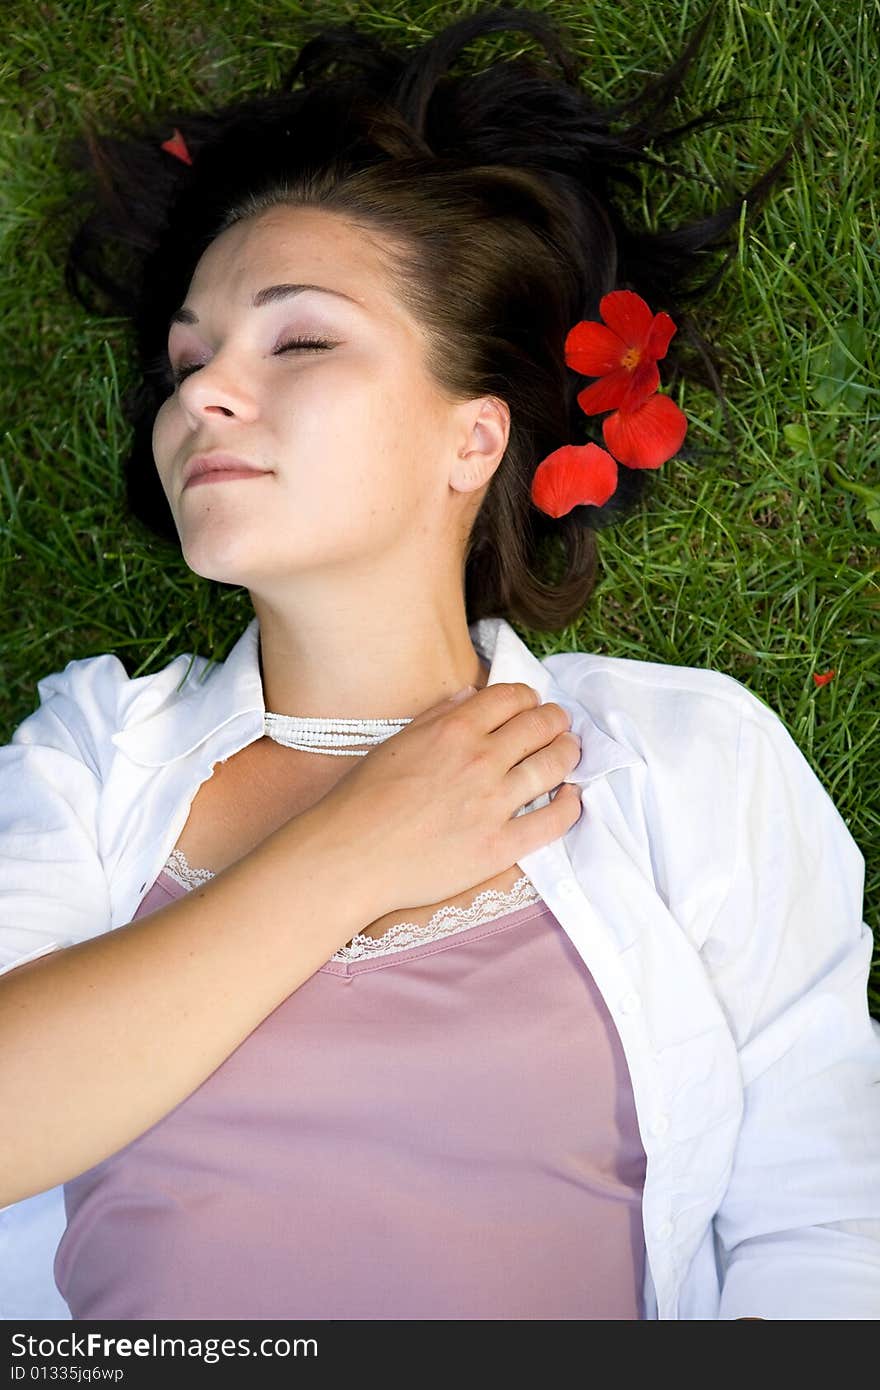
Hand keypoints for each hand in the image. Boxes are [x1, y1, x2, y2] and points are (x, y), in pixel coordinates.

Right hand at [312, 681, 582, 915]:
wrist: (349, 858)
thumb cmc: (361, 801)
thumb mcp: (395, 743)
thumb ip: (436, 717)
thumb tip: (469, 697)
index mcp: (453, 729)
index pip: (511, 697)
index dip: (527, 697)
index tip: (531, 704)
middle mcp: (480, 760)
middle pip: (539, 726)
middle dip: (554, 720)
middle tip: (558, 724)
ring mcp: (493, 804)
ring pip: (553, 765)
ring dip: (568, 752)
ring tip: (570, 751)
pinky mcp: (500, 846)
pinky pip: (552, 821)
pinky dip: (570, 805)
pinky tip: (572, 797)